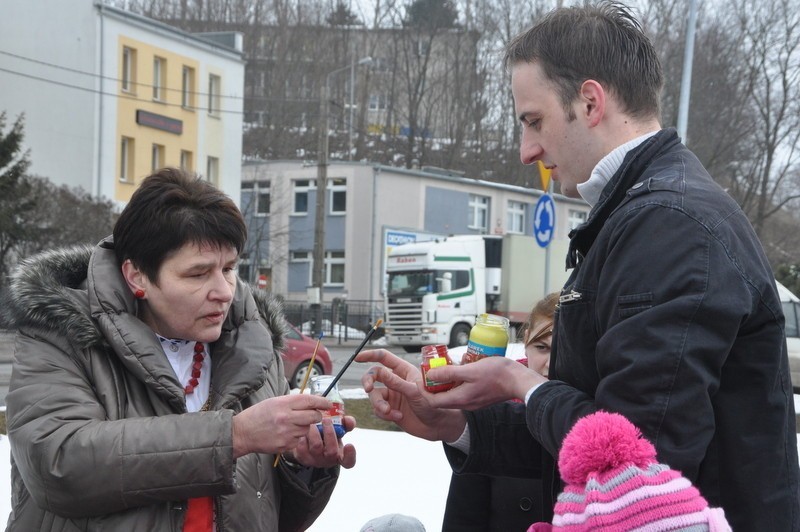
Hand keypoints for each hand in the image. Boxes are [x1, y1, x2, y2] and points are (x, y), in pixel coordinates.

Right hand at [232, 394, 331, 458]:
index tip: (328, 403)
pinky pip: (300, 440)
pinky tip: (287, 434)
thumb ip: (293, 402)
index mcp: (283, 404)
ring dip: (305, 427)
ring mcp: (286, 433)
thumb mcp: (274, 401)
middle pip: (314, 416)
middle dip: (317, 415)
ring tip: (293, 425)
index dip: (322, 401)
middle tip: (314, 415)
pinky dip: (297, 437)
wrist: (242, 433)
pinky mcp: (285, 445)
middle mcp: (286, 418)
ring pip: (308, 429)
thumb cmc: (258, 415)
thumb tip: (311, 402)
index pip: (310, 400)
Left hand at [291, 415, 356, 468]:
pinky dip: (303, 439)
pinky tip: (304, 433)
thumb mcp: (339, 430)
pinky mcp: (303, 458)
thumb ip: (346, 424)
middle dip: (330, 434)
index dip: (350, 455)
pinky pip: (302, 449)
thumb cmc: (328, 436)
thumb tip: (348, 420)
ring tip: (313, 424)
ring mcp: (315, 461)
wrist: (310, 442)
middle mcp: (328, 460)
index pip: (348, 461)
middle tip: (326, 420)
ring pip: (316, 448)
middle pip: (332, 452)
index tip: (349, 444)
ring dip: (315, 433)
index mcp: (340, 456)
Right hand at [356, 348, 465, 441]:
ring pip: (374, 395)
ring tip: (388, 411)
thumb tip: (380, 372)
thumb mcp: (414, 392)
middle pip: (374, 375)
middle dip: (368, 381)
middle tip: (367, 388)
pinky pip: (378, 410)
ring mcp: (393, 395)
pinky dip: (385, 414)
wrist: (437, 426)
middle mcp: (396, 381)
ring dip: (379, 403)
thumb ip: (396, 382)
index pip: (384, 357)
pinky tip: (398, 417)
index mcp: (404, 371)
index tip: (358, 357)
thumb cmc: (432, 405)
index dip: (370, 355)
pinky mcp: (390, 409)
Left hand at [425, 356, 546, 409]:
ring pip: (454, 392)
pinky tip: (463, 368)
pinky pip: (464, 390)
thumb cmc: (497, 374)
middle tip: (432, 370)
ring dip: (448, 381)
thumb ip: (449, 373)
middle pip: (443, 397)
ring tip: (447, 366)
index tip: (421, 380)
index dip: (424, 392)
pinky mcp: (480, 396)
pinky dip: (459, 380)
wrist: (519, 380)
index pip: (434, 402)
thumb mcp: (469, 370)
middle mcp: (466, 403)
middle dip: (435, 385)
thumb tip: (430, 374)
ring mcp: (474, 401)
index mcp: (461, 398)